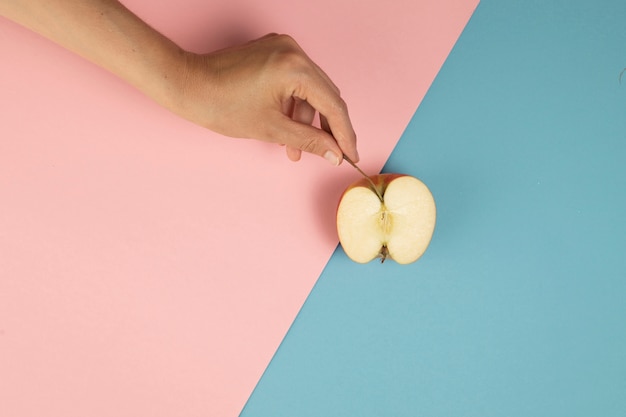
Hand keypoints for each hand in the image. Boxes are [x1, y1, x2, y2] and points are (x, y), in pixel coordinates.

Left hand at [171, 34, 358, 164]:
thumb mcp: (271, 129)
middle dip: (327, 128)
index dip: (344, 134)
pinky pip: (296, 81)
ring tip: (294, 149)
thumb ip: (309, 141)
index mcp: (295, 67)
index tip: (350, 155)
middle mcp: (294, 51)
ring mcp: (283, 47)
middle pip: (326, 95)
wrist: (187, 85)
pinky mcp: (273, 51)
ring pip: (310, 90)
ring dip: (307, 120)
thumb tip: (335, 154)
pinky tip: (286, 128)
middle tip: (331, 154)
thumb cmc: (221, 105)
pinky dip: (295, 104)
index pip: (333, 105)